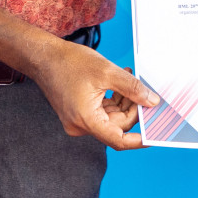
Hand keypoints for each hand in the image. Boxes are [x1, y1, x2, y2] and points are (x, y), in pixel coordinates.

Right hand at [32, 39, 160, 149]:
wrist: (43, 57)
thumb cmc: (69, 63)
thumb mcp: (107, 72)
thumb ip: (132, 88)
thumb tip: (152, 101)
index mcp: (86, 120)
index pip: (118, 140)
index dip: (139, 140)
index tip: (154, 136)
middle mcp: (80, 126)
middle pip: (117, 126)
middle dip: (132, 107)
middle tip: (143, 89)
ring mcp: (78, 120)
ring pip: (111, 117)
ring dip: (123, 100)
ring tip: (129, 78)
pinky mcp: (79, 113)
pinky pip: (102, 111)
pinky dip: (113, 98)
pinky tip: (119, 83)